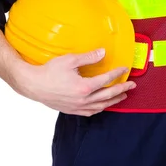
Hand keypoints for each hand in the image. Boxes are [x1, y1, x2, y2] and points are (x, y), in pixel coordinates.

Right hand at [13, 48, 135, 115]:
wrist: (33, 85)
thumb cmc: (49, 71)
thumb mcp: (69, 60)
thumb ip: (88, 57)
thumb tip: (103, 52)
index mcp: (84, 87)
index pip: (106, 80)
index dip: (117, 74)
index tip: (125, 69)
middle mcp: (83, 100)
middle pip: (107, 96)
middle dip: (121, 90)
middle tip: (132, 86)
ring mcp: (77, 107)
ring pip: (100, 106)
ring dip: (113, 101)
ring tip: (122, 96)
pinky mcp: (71, 110)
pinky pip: (90, 112)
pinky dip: (100, 109)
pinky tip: (103, 106)